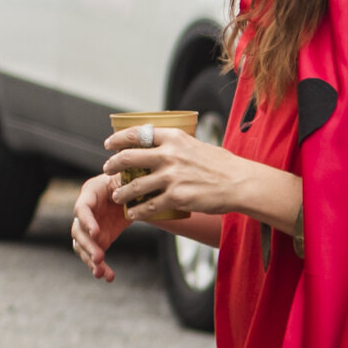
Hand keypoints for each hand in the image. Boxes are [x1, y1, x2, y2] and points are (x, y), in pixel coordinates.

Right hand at [70, 172, 130, 280]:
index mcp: (90, 193)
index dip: (87, 222)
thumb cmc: (127, 180)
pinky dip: (100, 267)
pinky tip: (108, 277)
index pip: (82, 209)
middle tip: (99, 258)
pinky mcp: (97, 240)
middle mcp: (84, 212)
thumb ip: (123, 184)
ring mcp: (88, 228)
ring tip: (100, 273)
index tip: (96, 234)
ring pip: (82, 247)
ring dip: (90, 260)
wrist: (130, 193)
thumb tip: (120, 193)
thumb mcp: (127, 178)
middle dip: (88, 246)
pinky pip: (93, 255)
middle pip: (78, 231)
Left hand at [102, 122, 254, 230]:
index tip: (109, 144)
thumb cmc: (222, 165)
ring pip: (135, 185)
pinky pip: (149, 205)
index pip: (137, 134)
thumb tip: (161, 146)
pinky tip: (133, 213)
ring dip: (122, 191)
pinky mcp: (176, 197)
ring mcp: (171, 177)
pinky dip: (138, 211)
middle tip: (107, 169)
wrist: (240, 183)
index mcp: (174, 138)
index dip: (118, 139)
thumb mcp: (197, 144)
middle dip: (113, 164)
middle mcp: (169, 155)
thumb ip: (177, 146)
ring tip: (117, 195)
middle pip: (129, 158)